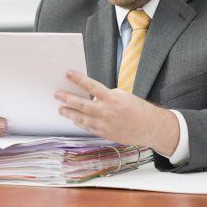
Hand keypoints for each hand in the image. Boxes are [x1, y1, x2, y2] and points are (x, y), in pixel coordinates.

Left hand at [55, 70, 179, 154]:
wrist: (149, 127)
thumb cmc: (137, 109)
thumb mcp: (123, 95)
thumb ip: (106, 95)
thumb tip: (91, 95)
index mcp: (111, 98)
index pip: (91, 86)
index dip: (78, 79)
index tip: (68, 73)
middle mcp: (105, 111)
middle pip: (81, 104)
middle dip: (67, 98)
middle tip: (57, 94)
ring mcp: (103, 124)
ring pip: (81, 118)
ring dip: (69, 113)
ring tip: (61, 109)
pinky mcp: (104, 133)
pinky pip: (87, 127)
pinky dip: (79, 122)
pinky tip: (74, 119)